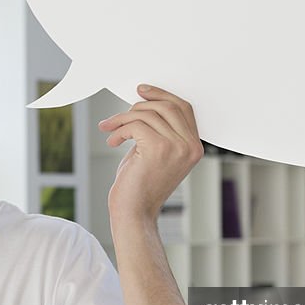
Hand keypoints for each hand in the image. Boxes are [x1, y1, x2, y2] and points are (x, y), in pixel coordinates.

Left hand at [98, 84, 203, 222]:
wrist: (133, 213)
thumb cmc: (140, 185)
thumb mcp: (155, 152)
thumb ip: (159, 129)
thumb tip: (144, 103)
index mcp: (195, 147)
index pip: (183, 108)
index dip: (162, 95)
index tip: (142, 91)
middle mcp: (191, 146)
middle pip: (166, 106)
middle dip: (139, 106)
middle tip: (118, 116)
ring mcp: (177, 147)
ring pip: (147, 114)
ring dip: (122, 119)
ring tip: (110, 130)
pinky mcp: (158, 148)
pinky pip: (135, 124)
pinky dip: (119, 129)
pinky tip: (112, 141)